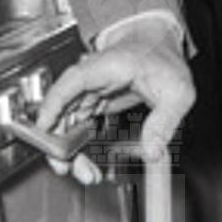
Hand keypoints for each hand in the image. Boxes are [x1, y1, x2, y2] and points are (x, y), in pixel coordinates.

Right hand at [35, 19, 194, 183]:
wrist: (159, 47)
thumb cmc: (164, 60)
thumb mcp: (177, 91)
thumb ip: (165, 121)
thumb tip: (152, 152)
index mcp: (107, 67)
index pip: (70, 83)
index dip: (53, 106)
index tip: (43, 130)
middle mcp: (90, 80)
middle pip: (62, 111)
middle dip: (60, 144)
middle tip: (69, 169)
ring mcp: (88, 93)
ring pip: (67, 124)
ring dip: (70, 152)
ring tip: (87, 174)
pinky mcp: (91, 105)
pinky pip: (77, 128)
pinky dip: (78, 148)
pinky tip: (89, 165)